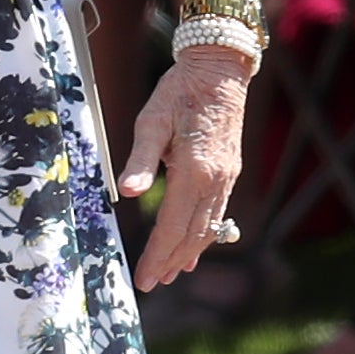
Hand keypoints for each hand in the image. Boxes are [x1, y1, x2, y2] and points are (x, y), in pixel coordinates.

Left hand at [119, 51, 251, 292]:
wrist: (220, 69)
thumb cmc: (180, 91)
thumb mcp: (152, 120)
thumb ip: (139, 159)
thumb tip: (125, 192)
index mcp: (194, 171)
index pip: (172, 226)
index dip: (157, 255)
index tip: (144, 278)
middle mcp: (215, 181)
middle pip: (192, 234)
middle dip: (171, 261)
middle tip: (152, 284)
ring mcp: (226, 177)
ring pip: (209, 227)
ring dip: (190, 252)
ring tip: (173, 273)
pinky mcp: (230, 171)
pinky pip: (217, 213)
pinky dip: (205, 234)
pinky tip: (197, 245)